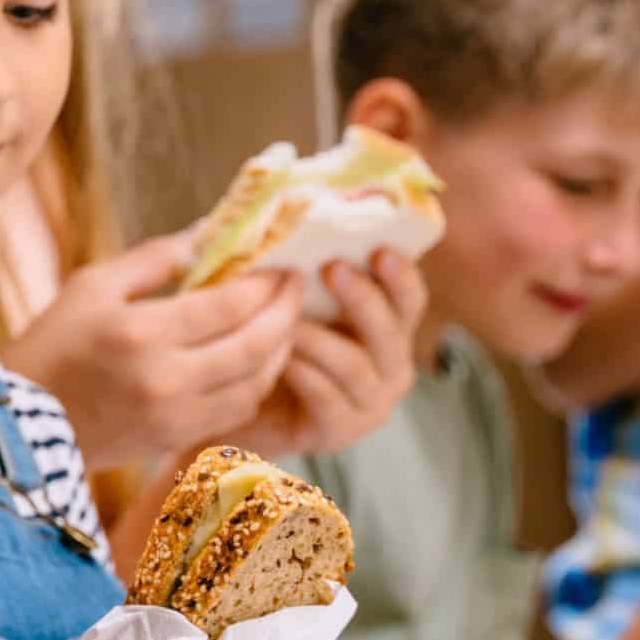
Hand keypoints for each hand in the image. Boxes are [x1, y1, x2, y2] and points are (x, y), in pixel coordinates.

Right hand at [0, 232, 302, 471]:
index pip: (228, 303)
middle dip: (286, 311)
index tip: (281, 263)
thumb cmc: (52, 344)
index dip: (265, 282)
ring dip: (279, 349)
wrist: (20, 424)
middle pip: (255, 344)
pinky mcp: (176, 438)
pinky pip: (238, 409)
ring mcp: (175, 414)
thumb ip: (155, 258)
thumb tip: (209, 232)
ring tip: (281, 321)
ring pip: (256, 381)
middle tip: (297, 286)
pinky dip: (257, 382)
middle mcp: (166, 377)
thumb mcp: (92, 285)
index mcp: (141, 332)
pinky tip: (254, 360)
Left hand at [236, 251, 427, 457]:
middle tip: (333, 269)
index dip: (401, 274)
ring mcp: (370, 402)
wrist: (232, 409)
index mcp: (385, 327)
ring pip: (356, 364)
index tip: (380, 248)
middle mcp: (389, 364)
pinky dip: (303, 374)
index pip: (408, 298)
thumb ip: (295, 268)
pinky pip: (328, 398)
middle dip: (364, 297)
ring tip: (288, 320)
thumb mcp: (283, 301)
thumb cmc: (262, 344)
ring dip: (320, 338)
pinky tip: (278, 359)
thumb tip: (283, 208)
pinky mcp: (341, 431)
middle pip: (392, 328)